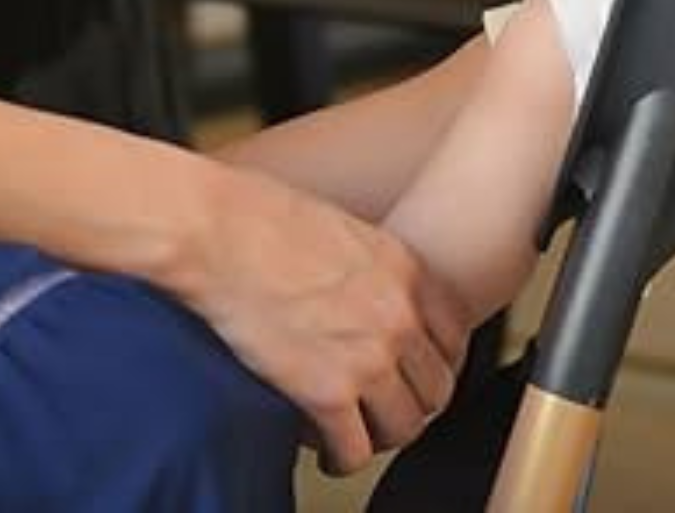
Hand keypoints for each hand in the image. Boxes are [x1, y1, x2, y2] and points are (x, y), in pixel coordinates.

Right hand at [195, 167, 467, 474]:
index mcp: (406, 269)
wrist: (218, 232)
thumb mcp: (345, 229)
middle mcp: (399, 315)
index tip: (416, 375)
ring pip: (405, 427)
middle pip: (437, 389)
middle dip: (412, 403)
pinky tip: (323, 448)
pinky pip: (355, 451)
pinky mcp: (325, 392)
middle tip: (385, 408)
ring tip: (357, 433)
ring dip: (381, 436)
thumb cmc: (263, 217)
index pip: (456, 337)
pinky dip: (340, 458)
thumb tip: (369, 297)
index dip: (436, 364)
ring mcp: (368, 356)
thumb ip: (373, 270)